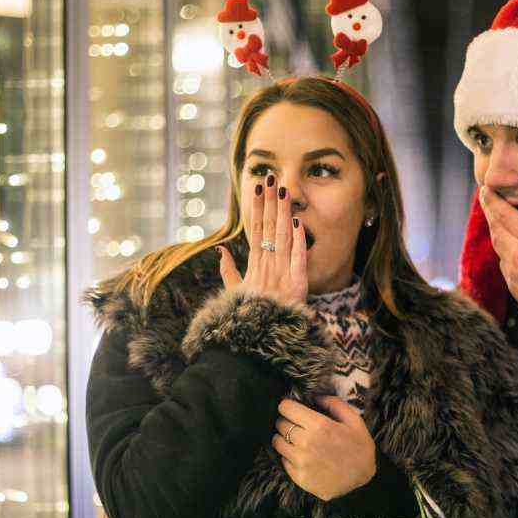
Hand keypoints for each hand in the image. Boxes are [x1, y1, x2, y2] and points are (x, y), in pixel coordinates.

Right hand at [219, 174, 306, 306]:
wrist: (261, 340)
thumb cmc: (249, 316)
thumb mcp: (235, 292)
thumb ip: (228, 271)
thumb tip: (219, 250)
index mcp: (254, 265)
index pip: (256, 230)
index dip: (257, 207)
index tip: (257, 188)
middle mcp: (267, 265)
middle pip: (268, 227)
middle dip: (270, 201)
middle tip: (271, 177)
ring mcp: (281, 273)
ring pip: (282, 236)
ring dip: (283, 212)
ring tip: (284, 189)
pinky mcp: (297, 284)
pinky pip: (298, 258)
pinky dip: (298, 240)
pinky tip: (298, 222)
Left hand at [272, 395, 375, 500]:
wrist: (363, 483)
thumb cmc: (360, 449)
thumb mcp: (355, 421)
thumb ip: (334, 404)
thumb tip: (315, 396)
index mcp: (319, 425)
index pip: (286, 408)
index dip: (289, 406)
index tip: (294, 410)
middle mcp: (306, 442)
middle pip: (280, 424)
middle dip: (287, 421)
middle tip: (298, 426)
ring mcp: (300, 461)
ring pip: (277, 442)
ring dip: (284, 438)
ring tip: (297, 440)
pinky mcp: (298, 476)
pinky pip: (283, 460)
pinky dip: (288, 456)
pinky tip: (302, 456)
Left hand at [479, 185, 517, 336]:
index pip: (506, 216)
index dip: (493, 200)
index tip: (485, 188)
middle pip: (496, 228)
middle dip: (489, 211)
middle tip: (485, 197)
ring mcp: (512, 272)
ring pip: (497, 245)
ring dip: (494, 228)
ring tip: (494, 217)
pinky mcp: (511, 285)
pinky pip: (501, 261)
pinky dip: (501, 247)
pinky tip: (506, 244)